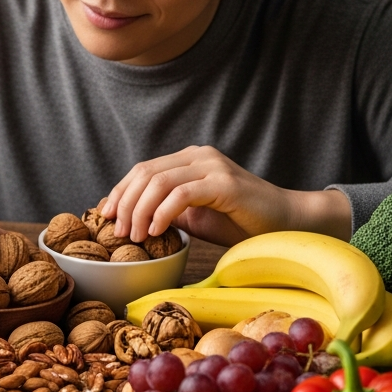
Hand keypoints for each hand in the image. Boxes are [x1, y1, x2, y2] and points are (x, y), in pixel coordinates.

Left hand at [101, 146, 351, 246]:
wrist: (286, 223)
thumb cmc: (241, 222)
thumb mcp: (196, 216)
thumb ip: (168, 211)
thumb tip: (132, 219)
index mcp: (189, 160)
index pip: (143, 170)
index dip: (120, 192)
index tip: (106, 216)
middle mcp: (198, 156)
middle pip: (145, 173)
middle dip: (124, 202)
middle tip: (117, 230)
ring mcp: (212, 166)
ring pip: (159, 181)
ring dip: (140, 210)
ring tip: (135, 235)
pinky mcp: (224, 183)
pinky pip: (182, 193)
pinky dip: (163, 212)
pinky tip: (156, 231)